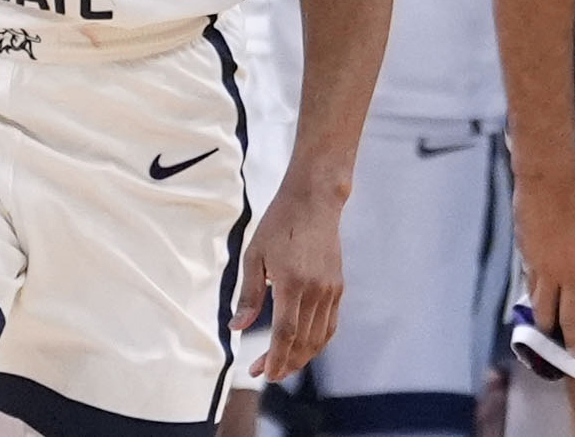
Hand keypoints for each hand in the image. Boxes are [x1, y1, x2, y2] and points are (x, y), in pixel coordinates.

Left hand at [232, 177, 345, 379]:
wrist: (313, 201)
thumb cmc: (279, 224)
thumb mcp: (254, 255)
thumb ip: (249, 295)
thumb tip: (237, 328)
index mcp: (292, 282)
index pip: (285, 333)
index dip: (274, 358)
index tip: (262, 373)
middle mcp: (315, 290)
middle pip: (303, 342)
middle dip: (284, 363)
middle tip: (264, 373)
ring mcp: (330, 290)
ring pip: (318, 338)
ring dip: (301, 357)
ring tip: (280, 365)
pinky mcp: (338, 287)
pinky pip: (330, 325)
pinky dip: (317, 343)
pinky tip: (302, 347)